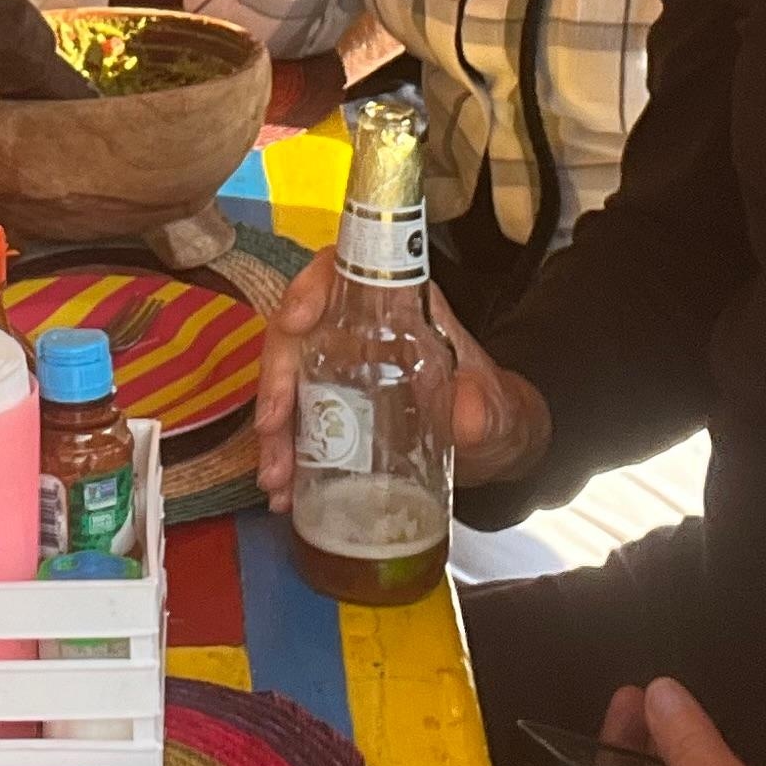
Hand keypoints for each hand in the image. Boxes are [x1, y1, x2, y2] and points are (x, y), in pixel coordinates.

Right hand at [252, 249, 543, 510]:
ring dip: (274, 431)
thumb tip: (466, 412)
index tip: (296, 321)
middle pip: (298, 336)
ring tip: (276, 478)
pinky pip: (294, 423)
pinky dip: (284, 456)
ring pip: (288, 384)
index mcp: (395, 308)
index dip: (309, 288)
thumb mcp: (493, 406)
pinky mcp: (331, 411)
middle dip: (276, 381)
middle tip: (272, 427)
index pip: (340, 275)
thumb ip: (484, 408)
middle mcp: (356, 332)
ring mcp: (338, 372)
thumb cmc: (487, 406)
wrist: (490, 444)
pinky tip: (284, 490)